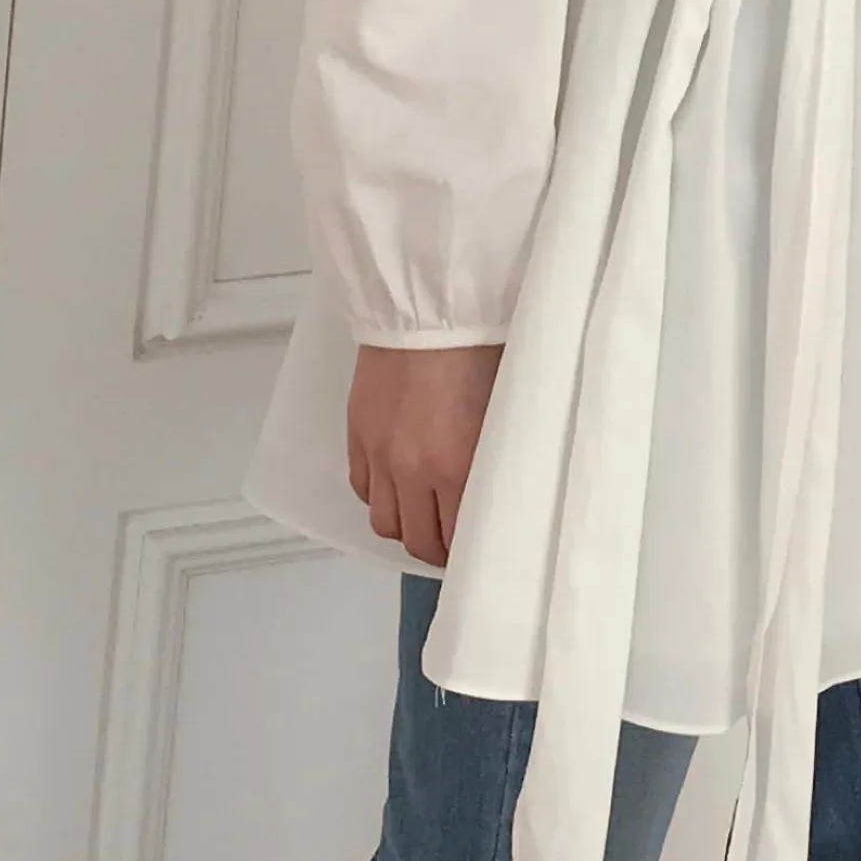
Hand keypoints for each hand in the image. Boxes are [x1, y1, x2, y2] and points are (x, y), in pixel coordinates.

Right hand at [347, 342, 502, 569]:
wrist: (428, 307)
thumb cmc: (478, 347)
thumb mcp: (503, 411)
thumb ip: (496, 459)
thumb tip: (501, 490)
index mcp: (458, 467)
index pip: (459, 539)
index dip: (469, 553)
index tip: (481, 551)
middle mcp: (414, 470)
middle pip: (418, 541)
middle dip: (437, 550)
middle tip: (453, 545)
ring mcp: (380, 454)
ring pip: (385, 522)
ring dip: (405, 527)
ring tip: (423, 518)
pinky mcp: (357, 433)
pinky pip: (361, 488)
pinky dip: (378, 496)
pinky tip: (397, 487)